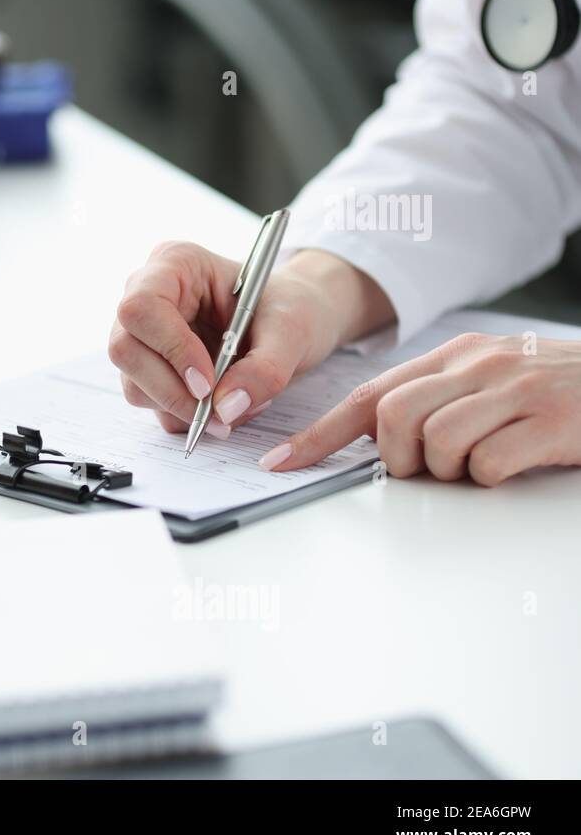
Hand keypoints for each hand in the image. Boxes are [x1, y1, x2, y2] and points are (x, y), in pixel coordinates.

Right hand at [109, 243, 386, 436]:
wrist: (296, 321)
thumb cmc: (292, 307)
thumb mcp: (293, 329)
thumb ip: (265, 368)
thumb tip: (226, 408)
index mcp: (176, 263)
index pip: (143, 307)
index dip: (170, 348)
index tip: (207, 384)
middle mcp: (147, 294)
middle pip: (126, 349)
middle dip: (172, 391)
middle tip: (220, 416)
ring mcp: (143, 335)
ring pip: (134, 384)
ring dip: (182, 408)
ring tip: (235, 407)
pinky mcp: (149, 369)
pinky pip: (151, 404)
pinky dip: (186, 417)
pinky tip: (223, 406)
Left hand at [261, 332, 580, 485]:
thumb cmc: (555, 391)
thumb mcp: (488, 381)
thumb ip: (433, 400)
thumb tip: (373, 439)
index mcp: (454, 356)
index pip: (367, 395)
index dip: (319, 434)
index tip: (281, 462)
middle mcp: (478, 365)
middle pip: (393, 417)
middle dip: (397, 457)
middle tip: (426, 470)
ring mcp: (516, 390)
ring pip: (437, 441)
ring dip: (449, 469)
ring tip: (480, 464)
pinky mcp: (552, 420)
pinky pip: (489, 462)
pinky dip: (490, 477)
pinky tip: (513, 464)